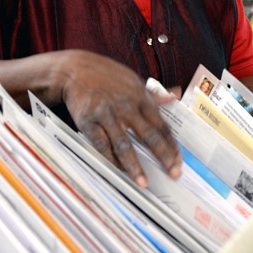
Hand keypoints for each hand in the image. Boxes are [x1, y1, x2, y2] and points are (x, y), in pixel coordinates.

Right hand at [57, 50, 181, 186]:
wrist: (74, 70)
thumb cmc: (106, 75)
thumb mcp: (132, 79)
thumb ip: (154, 93)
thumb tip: (175, 95)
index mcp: (141, 97)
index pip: (161, 125)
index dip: (171, 145)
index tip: (178, 161)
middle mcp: (127, 106)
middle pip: (149, 135)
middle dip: (163, 156)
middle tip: (173, 174)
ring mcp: (107, 114)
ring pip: (124, 144)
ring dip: (134, 166)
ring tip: (143, 183)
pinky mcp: (89, 121)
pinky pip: (101, 144)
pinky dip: (110, 159)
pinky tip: (118, 171)